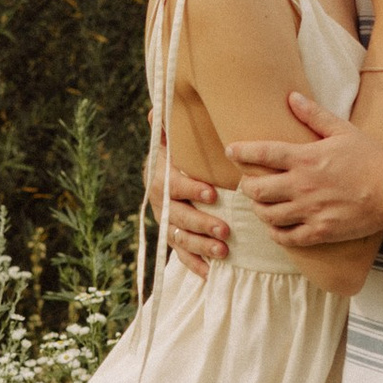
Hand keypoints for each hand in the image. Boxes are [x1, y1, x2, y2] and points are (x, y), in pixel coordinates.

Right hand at [142, 134, 229, 270]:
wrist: (168, 173)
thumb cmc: (180, 153)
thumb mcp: (175, 139)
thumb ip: (169, 127)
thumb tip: (157, 109)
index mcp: (161, 176)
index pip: (172, 184)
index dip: (190, 190)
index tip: (212, 194)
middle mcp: (160, 202)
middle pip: (178, 216)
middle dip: (201, 224)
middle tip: (225, 230)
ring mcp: (167, 223)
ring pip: (180, 238)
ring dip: (200, 247)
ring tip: (223, 251)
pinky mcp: (173, 239)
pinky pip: (180, 256)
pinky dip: (194, 265)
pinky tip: (210, 273)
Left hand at [227, 98, 382, 247]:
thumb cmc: (370, 158)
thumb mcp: (343, 131)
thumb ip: (314, 115)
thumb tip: (292, 96)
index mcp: (306, 158)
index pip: (262, 154)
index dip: (241, 151)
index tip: (231, 150)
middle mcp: (303, 185)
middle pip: (256, 190)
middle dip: (248, 187)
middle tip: (251, 184)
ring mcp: (310, 211)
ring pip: (267, 215)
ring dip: (260, 210)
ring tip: (263, 205)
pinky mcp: (320, 231)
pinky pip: (286, 237)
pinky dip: (276, 233)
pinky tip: (276, 227)